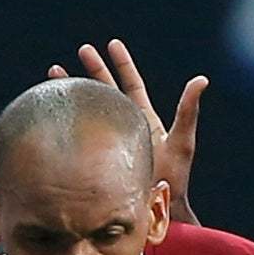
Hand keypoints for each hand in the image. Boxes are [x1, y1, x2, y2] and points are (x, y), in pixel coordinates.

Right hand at [48, 38, 205, 223]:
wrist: (158, 210)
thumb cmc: (175, 178)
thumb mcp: (183, 140)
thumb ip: (188, 110)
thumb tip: (202, 79)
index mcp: (144, 118)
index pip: (131, 84)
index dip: (122, 64)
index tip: (112, 44)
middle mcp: (126, 125)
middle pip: (107, 90)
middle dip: (95, 69)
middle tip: (82, 49)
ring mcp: (110, 140)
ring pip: (90, 108)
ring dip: (74, 90)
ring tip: (55, 72)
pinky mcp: (96, 156)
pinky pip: (80, 134)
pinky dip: (67, 121)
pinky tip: (51, 112)